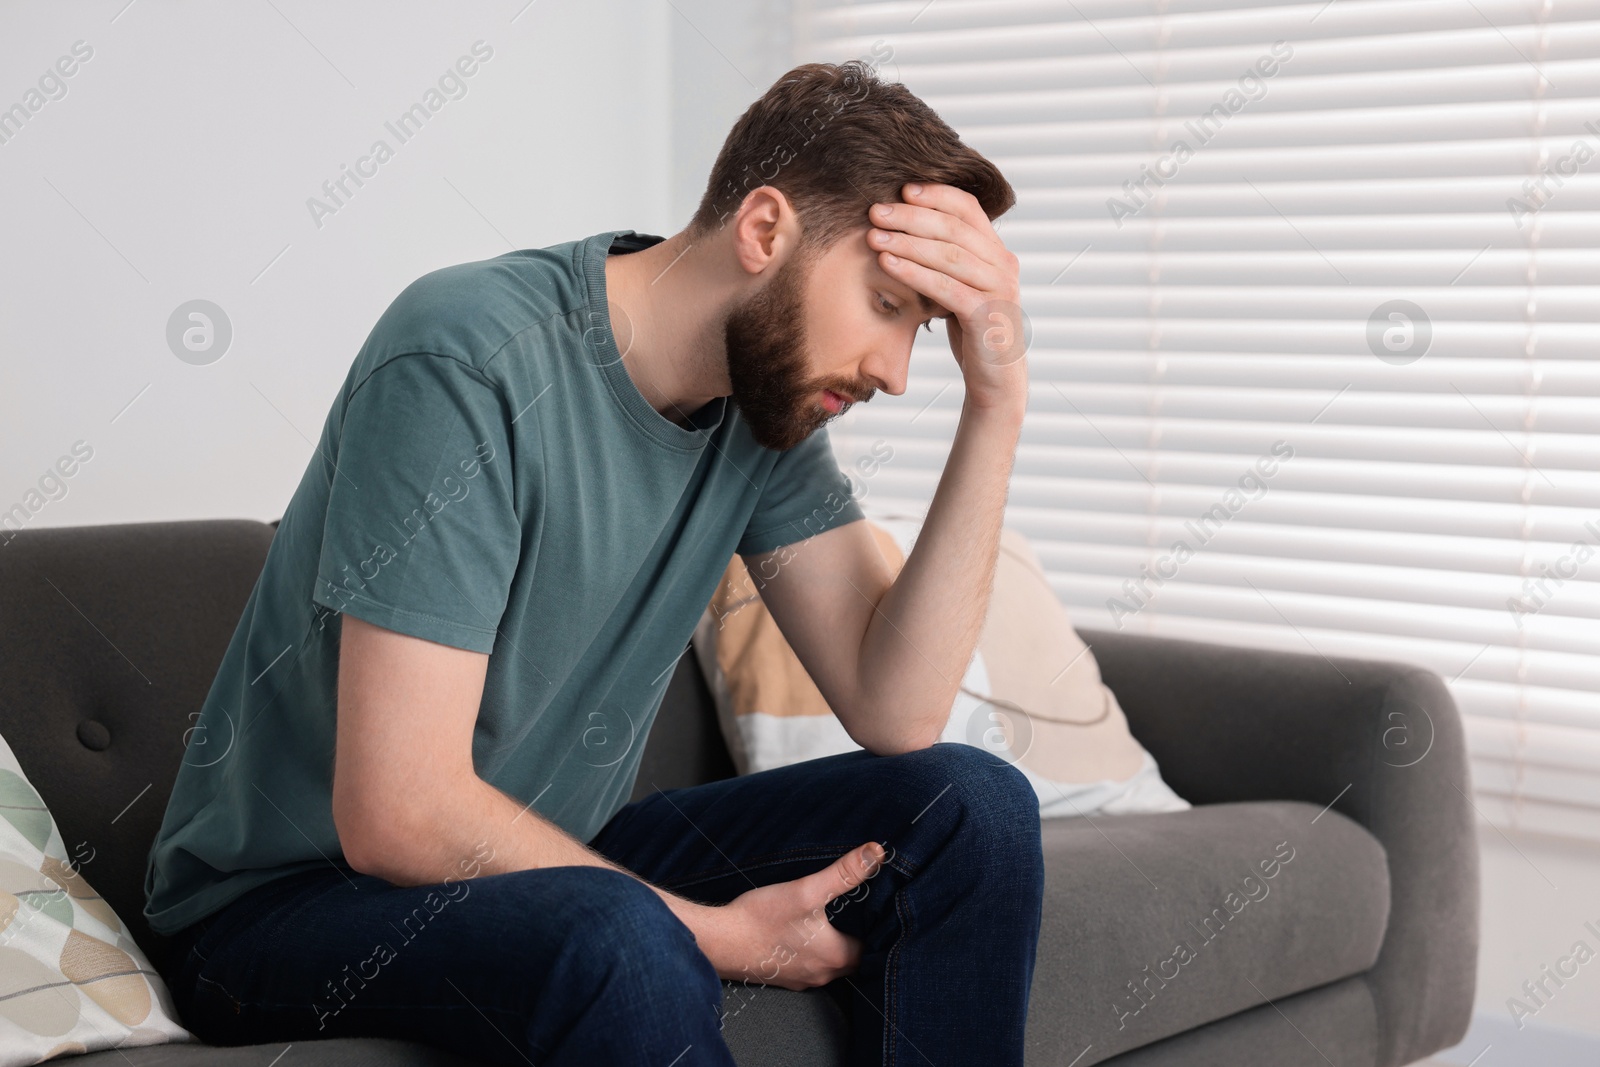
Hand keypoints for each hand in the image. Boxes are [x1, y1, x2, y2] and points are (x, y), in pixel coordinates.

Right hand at [699, 841, 887, 990]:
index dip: (876, 929)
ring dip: (833, 944)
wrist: (718, 941)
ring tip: (834, 919)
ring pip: (830, 963)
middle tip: (859, 913)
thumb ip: (844, 873)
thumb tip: (877, 854)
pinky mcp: (782, 976)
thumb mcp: (806, 890)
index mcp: (835, 957)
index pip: (872, 948)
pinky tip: (802, 932)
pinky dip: (812, 950)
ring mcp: (801, 978)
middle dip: (857, 936)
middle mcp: (822, 974)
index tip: (878, 912)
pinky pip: (808, 965)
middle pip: (853, 957)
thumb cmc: (761, 919)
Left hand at [866, 182, 1027, 415]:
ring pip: (948, 255)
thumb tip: (910, 227)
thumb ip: (949, 259)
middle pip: (954, 227)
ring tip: (873, 235)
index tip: (901, 189)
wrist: (995, 379)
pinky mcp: (986, 315)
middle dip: (911, 216)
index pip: (968, 208)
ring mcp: (998, 289)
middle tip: (876, 210)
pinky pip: (944, 287)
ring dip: (907, 242)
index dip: (936, 194)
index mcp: (998, 252)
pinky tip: (888, 263)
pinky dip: (913, 272)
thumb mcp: (961, 287)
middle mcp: (1004, 264)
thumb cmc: (972, 331)